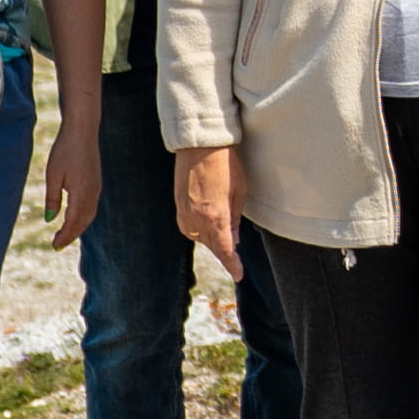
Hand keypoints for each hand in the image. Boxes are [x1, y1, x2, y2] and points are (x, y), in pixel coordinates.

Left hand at [42, 120, 102, 252]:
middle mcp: (92, 194)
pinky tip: (74, 217)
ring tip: (65, 234)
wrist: (83, 130)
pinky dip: (83, 217)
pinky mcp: (96, 182)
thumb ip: (53, 199)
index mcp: (81, 194)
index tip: (54, 246)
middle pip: (83, 222)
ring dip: (78, 227)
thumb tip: (50, 219)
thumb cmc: (65, 150)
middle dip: (71, 235)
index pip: (73, 223)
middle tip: (57, 245)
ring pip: (89, 215)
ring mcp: (97, 188)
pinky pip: (91, 206)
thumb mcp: (53, 175)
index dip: (64, 236)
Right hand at [175, 143, 242, 277]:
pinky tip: (206, 221)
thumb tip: (235, 240)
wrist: (199, 145)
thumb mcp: (239, 191)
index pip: (225, 250)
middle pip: (211, 245)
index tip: (238, 274)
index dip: (232, 264)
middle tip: (235, 248)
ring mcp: (185, 212)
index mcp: (216, 217)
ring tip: (221, 229)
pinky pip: (188, 227)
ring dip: (211, 238)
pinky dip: (198, 229)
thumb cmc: (225, 164)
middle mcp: (197, 218)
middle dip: (224, 248)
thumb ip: (236, 219)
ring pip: (198, 238)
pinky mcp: (178, 205)